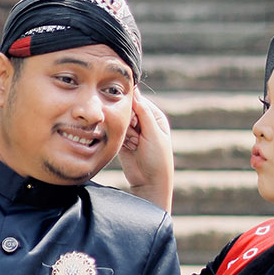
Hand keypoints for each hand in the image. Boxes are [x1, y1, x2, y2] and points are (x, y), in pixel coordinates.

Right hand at [119, 90, 172, 211]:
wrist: (149, 183)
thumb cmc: (158, 159)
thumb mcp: (153, 134)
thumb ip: (143, 112)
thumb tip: (135, 91)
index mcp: (155, 117)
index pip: (139, 102)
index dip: (133, 108)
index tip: (134, 121)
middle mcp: (144, 123)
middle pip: (128, 111)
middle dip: (128, 123)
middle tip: (136, 137)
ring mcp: (133, 132)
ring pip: (120, 122)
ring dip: (125, 133)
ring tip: (135, 146)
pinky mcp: (123, 142)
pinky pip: (116, 133)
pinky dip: (119, 139)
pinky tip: (128, 148)